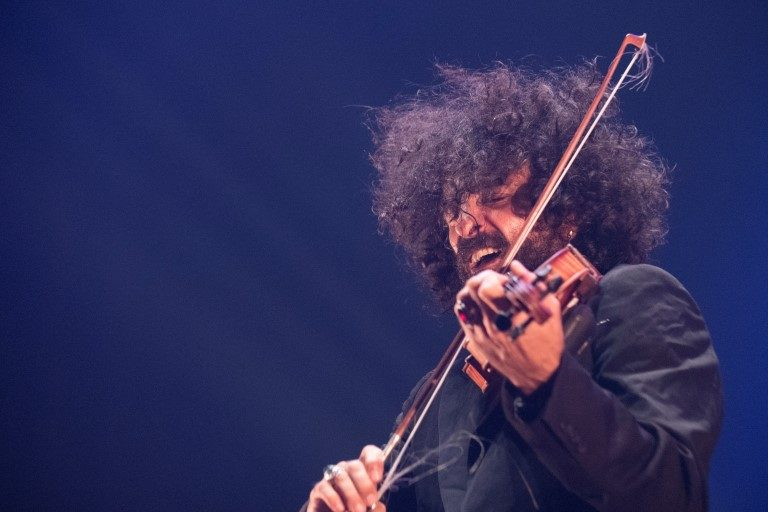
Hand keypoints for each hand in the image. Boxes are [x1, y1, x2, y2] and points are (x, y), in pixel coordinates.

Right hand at [307, 445, 385, 511]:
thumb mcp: (370, 511)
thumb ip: (376, 509)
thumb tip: (377, 505)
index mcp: (364, 472)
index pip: (369, 453)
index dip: (374, 460)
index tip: (377, 478)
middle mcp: (347, 470)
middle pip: (355, 466)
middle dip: (365, 484)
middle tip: (370, 501)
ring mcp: (332, 478)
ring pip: (341, 476)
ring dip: (351, 494)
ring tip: (358, 510)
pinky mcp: (319, 489)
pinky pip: (325, 487)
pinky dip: (333, 498)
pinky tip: (340, 509)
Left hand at [454, 260, 564, 394]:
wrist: (537, 375)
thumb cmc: (547, 341)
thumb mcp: (549, 310)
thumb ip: (533, 285)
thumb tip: (516, 266)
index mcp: (513, 314)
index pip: (488, 286)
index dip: (494, 277)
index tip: (505, 281)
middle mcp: (494, 322)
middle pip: (473, 289)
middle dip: (483, 279)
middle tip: (494, 283)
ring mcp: (482, 331)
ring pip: (464, 300)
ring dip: (473, 290)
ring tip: (485, 291)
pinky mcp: (476, 339)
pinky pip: (462, 315)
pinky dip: (468, 304)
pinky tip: (480, 304)